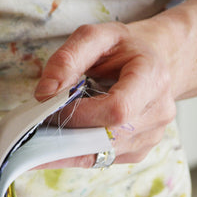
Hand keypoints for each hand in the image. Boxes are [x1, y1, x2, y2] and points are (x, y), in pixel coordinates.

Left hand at [34, 19, 177, 167]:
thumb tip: (45, 93)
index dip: (79, 114)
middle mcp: (157, 112)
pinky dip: (73, 153)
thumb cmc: (120, 49)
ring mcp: (150, 136)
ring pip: (100, 153)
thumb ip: (67, 59)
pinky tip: (58, 141)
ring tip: (44, 133)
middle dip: (68, 132)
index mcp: (152, 78)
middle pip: (107, 137)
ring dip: (66, 146)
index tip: (51, 107)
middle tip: (39, 123)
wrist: (149, 62)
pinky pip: (99, 159)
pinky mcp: (136, 151)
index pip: (117, 109)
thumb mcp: (94, 37)